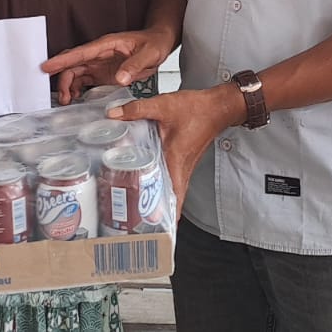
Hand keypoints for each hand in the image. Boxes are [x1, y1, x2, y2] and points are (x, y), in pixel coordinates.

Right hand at [41, 25, 178, 105]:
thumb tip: (120, 78)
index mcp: (106, 45)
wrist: (160, 43)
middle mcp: (99, 54)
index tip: (46, 67)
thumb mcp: (148, 53)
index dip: (61, 60)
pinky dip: (77, 90)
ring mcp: (99, 64)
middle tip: (62, 98)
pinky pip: (84, 81)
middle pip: (73, 65)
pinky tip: (76, 100)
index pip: (79, 53)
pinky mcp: (103, 73)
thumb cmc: (154, 43)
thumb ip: (134, 65)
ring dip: (68, 87)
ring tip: (67, 102)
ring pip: (75, 74)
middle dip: (63, 79)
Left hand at [109, 85, 244, 208]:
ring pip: (173, 189)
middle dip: (157, 211)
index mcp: (176, 160)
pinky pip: (174, 178)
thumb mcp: (163, 106)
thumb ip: (137, 109)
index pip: (172, 196)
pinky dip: (164, 184)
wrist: (218, 107)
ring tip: (140, 205)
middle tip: (138, 219)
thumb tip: (113, 114)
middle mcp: (182, 167)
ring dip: (160, 198)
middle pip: (171, 198)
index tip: (152, 226)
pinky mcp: (185, 159)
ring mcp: (185, 165)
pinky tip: (150, 178)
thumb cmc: (198, 110)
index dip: (164, 214)